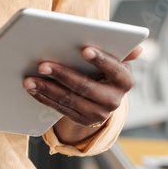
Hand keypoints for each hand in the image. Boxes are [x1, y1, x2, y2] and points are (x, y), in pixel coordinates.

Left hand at [22, 44, 140, 130]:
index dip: (100, 60)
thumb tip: (138, 47)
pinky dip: (44, 98)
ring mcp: (99, 114)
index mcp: (125, 80)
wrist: (103, 94)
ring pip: (69, 100)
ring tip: (29, 79)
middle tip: (41, 65)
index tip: (84, 49)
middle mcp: (114, 100)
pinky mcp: (83, 121)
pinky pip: (61, 109)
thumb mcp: (116, 58)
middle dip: (62, 75)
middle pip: (85, 87)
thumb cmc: (106, 67)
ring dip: (46, 89)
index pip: (114, 69)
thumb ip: (121, 50)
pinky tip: (32, 89)